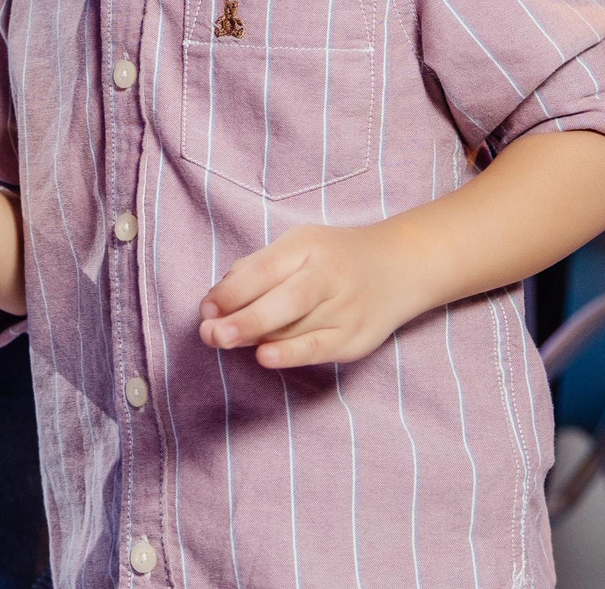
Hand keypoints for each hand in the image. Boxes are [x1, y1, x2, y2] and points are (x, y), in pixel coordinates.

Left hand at [199, 221, 418, 368]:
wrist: (398, 268)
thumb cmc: (331, 258)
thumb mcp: (297, 247)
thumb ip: (257, 269)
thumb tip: (215, 301)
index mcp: (309, 246)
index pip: (266, 269)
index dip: (233, 290)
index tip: (206, 308)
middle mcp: (329, 275)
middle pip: (285, 300)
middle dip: (245, 318)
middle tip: (211, 333)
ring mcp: (346, 308)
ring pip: (296, 328)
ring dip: (257, 338)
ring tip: (225, 343)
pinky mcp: (355, 339)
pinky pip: (318, 349)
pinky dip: (291, 355)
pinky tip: (266, 358)